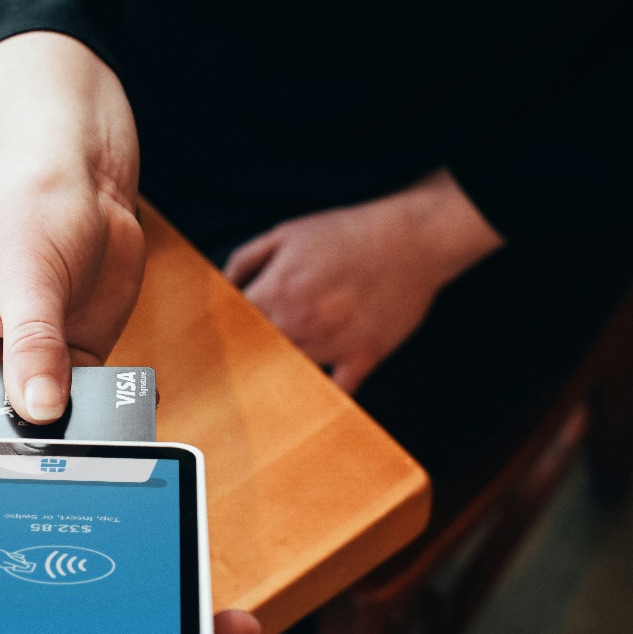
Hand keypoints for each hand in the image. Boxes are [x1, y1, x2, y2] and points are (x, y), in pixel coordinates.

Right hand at [0, 32, 145, 458]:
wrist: (84, 180)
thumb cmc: (31, 205)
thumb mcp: (26, 274)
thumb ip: (33, 346)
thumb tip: (41, 412)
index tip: (1, 427)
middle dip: (15, 439)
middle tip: (56, 429)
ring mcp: (19, 369)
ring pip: (31, 432)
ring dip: (62, 431)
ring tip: (92, 410)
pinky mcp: (66, 369)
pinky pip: (77, 413)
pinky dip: (99, 415)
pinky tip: (120, 401)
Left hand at [226, 169, 503, 392]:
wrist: (412, 238)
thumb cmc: (347, 233)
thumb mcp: (286, 232)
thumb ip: (245, 260)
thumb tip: (222, 288)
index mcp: (275, 291)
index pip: (232, 328)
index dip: (225, 337)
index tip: (220, 345)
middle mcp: (298, 322)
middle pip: (256, 358)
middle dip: (247, 361)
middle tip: (239, 371)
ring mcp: (332, 343)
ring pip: (290, 376)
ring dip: (280, 377)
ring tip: (270, 387)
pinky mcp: (363, 356)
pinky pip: (337, 392)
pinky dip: (324, 398)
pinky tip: (312, 400)